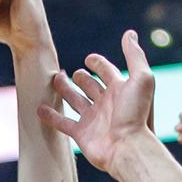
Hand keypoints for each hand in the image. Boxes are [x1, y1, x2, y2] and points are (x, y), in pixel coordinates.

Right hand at [40, 31, 155, 174]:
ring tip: (55, 80)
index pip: (107, 71)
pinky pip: (63, 123)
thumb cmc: (137, 114)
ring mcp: (93, 119)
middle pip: (90, 86)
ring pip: (75, 101)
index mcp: (121, 90)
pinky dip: (51, 116)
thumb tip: (129, 33)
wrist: (128, 148)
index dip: (99, 63)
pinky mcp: (81, 134)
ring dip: (65, 91)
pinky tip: (40, 108)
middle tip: (72, 73)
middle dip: (81, 78)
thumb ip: (134, 55)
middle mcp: (107, 104)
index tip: (89, 58)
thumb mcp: (141, 78)